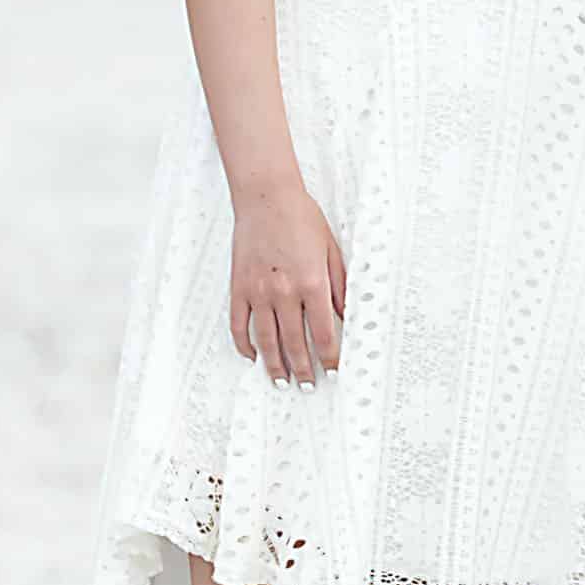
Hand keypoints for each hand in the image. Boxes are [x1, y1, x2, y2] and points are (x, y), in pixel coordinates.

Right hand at [226, 178, 346, 383]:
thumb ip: (339, 286)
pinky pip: (239, 324)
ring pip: (266, 339)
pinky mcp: (239, 287)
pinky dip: (244, 344)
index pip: (322, 333)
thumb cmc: (302, 219)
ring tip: (281, 382)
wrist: (267, 198)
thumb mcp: (332, 251)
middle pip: (294, 342)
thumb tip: (345, 316)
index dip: (329, 357)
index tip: (333, 370)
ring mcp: (258, 291)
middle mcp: (284, 292)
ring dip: (274, 365)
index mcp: (312, 283)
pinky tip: (251, 356)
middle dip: (302, 369)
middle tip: (307, 386)